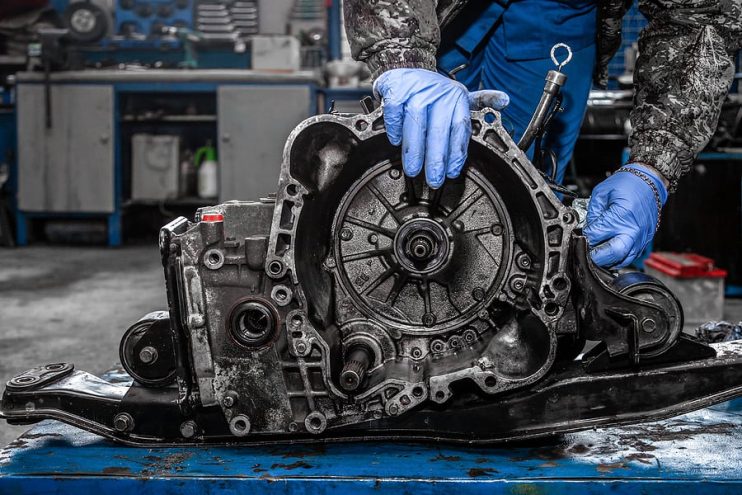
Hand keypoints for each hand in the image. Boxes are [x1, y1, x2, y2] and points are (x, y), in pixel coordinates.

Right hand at [374, 68, 508, 187]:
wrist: (405, 69)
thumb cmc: (432, 91)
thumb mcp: (458, 94)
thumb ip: (481, 101)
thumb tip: (505, 101)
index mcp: (457, 97)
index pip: (459, 128)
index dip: (456, 153)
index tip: (452, 173)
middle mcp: (439, 92)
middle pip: (439, 130)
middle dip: (436, 159)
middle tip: (434, 180)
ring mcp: (417, 90)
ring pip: (416, 122)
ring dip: (414, 149)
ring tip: (413, 169)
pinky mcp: (396, 89)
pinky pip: (395, 113)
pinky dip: (395, 129)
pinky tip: (396, 142)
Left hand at [585, 163, 667, 268]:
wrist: (650, 180)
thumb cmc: (628, 183)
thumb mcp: (601, 193)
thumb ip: (592, 213)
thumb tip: (586, 230)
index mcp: (621, 216)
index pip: (596, 236)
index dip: (584, 239)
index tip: (579, 238)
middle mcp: (634, 230)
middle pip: (612, 254)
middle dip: (596, 257)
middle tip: (586, 253)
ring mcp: (641, 237)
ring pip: (623, 260)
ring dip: (607, 260)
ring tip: (597, 253)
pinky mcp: (645, 240)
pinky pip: (631, 256)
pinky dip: (619, 258)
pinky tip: (609, 252)